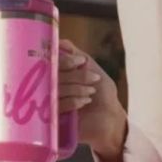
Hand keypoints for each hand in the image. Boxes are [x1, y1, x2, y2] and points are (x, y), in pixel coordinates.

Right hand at [57, 38, 125, 155]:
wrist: (110, 119)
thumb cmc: (103, 93)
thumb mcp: (93, 69)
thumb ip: (77, 54)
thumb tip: (60, 42)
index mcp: (59, 73)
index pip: (52, 62)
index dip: (65, 60)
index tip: (81, 62)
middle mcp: (52, 85)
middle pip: (53, 75)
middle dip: (76, 75)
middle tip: (93, 78)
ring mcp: (51, 102)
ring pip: (56, 89)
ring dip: (77, 88)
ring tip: (91, 92)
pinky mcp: (53, 118)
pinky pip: (57, 105)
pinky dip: (73, 100)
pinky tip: (84, 102)